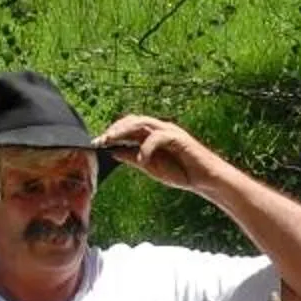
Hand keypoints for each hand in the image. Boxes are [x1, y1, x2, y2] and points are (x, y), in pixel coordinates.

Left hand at [96, 114, 226, 195]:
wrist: (205, 180)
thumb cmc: (181, 173)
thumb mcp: (150, 167)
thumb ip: (133, 158)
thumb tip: (113, 151)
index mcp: (151, 135)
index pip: (128, 127)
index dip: (111, 133)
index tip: (95, 143)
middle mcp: (159, 129)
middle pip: (132, 120)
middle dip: (114, 128)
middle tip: (100, 140)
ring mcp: (169, 131)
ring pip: (142, 122)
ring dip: (124, 130)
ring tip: (111, 140)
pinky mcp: (178, 137)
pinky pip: (158, 137)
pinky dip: (147, 147)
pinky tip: (141, 159)